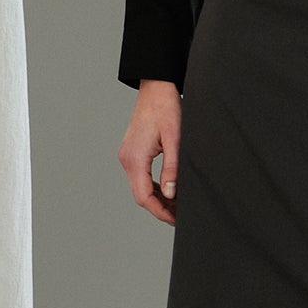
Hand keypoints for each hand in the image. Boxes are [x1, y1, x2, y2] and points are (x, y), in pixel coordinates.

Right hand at [118, 81, 181, 224]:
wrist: (155, 86)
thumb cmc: (166, 107)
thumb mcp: (175, 139)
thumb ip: (172, 169)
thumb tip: (171, 194)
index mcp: (135, 159)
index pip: (144, 197)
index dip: (161, 212)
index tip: (176, 220)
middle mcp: (127, 159)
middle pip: (141, 195)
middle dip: (160, 208)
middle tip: (181, 216)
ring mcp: (128, 155)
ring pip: (140, 187)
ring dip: (158, 198)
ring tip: (178, 205)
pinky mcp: (132, 152)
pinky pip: (141, 176)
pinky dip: (154, 187)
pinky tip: (169, 190)